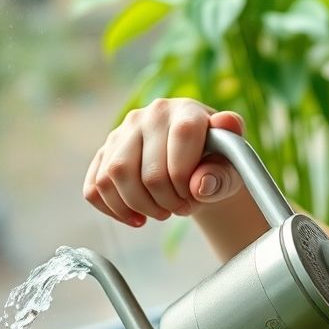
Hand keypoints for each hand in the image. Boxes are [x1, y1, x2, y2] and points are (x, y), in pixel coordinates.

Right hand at [84, 99, 245, 226]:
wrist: (198, 163)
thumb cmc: (218, 163)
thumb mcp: (233, 167)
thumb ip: (224, 173)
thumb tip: (200, 185)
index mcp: (186, 110)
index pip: (183, 137)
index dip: (188, 178)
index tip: (195, 196)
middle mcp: (150, 114)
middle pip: (147, 169)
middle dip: (167, 201)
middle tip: (182, 208)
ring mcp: (123, 132)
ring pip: (115, 176)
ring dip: (140, 206)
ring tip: (162, 212)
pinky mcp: (104, 152)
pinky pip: (95, 186)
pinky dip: (114, 209)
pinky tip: (137, 217)